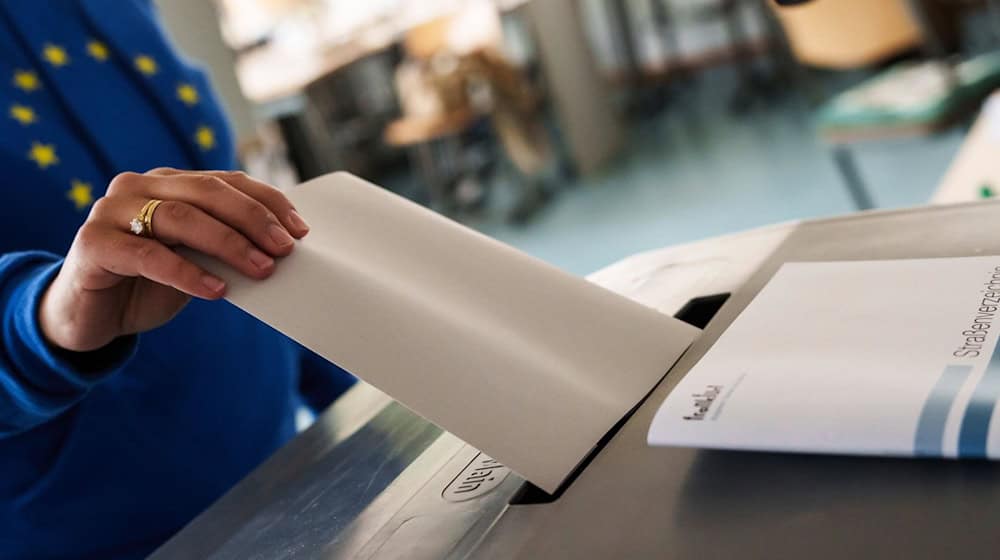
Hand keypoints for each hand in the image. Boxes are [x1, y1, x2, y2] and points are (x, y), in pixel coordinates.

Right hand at [39, 169, 309, 351]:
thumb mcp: (196, 261)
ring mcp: (110, 211)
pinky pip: (148, 256)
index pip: (226, 181)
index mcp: (168, 183)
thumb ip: (225, 246)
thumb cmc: (150, 285)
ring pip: (180, 218)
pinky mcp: (92, 244)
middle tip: (285, 249)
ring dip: (228, 245)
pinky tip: (217, 291)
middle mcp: (138, 187)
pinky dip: (188, 273)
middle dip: (253, 219)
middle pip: (206, 193)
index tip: (300, 229)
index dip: (267, 202)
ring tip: (261, 270)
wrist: (90, 317)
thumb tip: (283, 249)